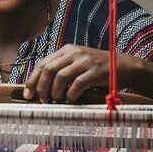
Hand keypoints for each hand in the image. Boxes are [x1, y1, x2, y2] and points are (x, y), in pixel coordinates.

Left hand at [23, 44, 137, 102]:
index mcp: (67, 50)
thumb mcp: (78, 63)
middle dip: (41, 88)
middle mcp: (74, 53)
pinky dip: (70, 95)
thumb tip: (41, 87)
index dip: (32, 80)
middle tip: (42, 101)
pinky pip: (77, 85)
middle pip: (48, 70)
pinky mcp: (96, 71)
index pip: (42, 64)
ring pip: (60, 77)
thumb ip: (62, 70)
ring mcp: (85, 61)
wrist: (124, 66)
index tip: (27, 94)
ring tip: (57, 101)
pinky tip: (71, 100)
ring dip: (55, 93)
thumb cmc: (98, 69)